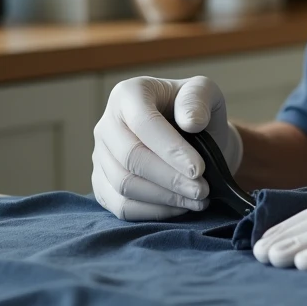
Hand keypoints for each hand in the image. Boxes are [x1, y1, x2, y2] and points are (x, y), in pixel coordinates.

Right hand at [92, 75, 242, 220]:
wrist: (193, 138)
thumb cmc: (197, 113)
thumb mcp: (206, 93)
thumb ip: (199, 99)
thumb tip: (191, 121)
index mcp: (128, 94)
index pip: (143, 123)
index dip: (170, 149)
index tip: (198, 169)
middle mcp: (107, 124)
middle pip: (130, 158)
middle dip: (170, 178)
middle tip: (202, 190)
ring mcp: (100, 156)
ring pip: (124, 185)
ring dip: (164, 197)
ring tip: (197, 199)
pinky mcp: (102, 184)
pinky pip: (120, 206)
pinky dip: (152, 212)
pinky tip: (180, 208)